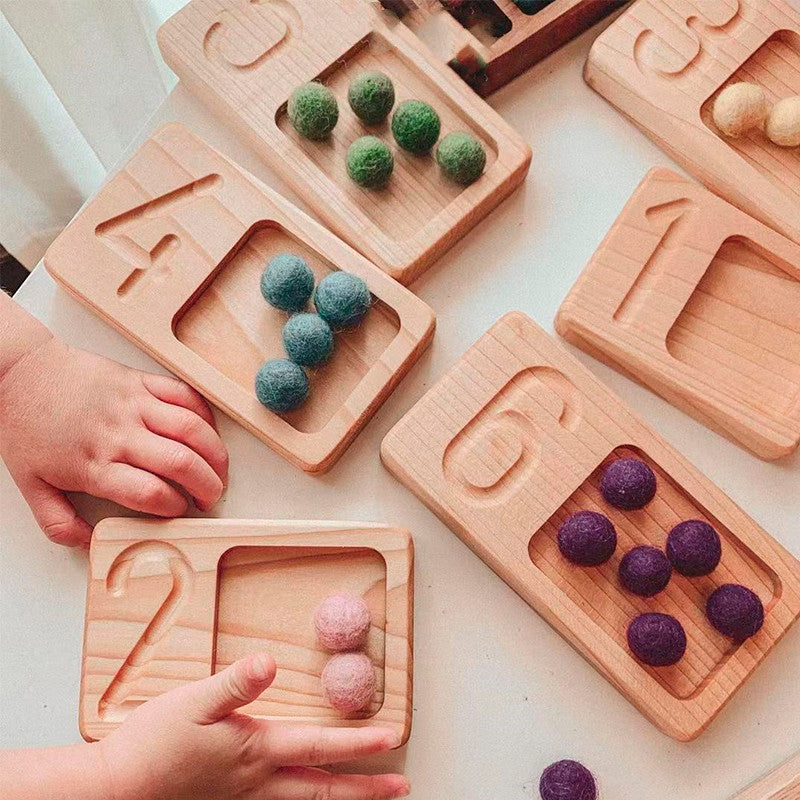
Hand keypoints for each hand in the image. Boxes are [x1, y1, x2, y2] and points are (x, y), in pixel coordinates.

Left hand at [0, 337, 227, 546]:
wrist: (20, 372)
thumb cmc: (27, 425)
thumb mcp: (31, 485)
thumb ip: (57, 522)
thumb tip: (87, 543)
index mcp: (93, 465)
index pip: (150, 493)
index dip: (174, 508)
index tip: (178, 512)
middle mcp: (119, 434)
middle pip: (182, 464)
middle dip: (207, 487)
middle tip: (210, 498)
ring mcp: (133, 404)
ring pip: (192, 429)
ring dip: (216, 454)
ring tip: (219, 470)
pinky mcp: (140, 381)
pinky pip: (185, 395)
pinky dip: (205, 415)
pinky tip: (208, 432)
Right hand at [101, 653, 408, 799]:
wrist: (116, 791)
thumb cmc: (153, 746)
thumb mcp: (193, 703)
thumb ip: (234, 685)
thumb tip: (267, 664)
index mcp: (257, 751)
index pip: (321, 746)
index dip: (360, 743)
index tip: (394, 737)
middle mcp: (258, 783)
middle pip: (324, 790)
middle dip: (366, 790)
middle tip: (400, 788)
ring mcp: (244, 799)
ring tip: (366, 796)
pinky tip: (304, 797)